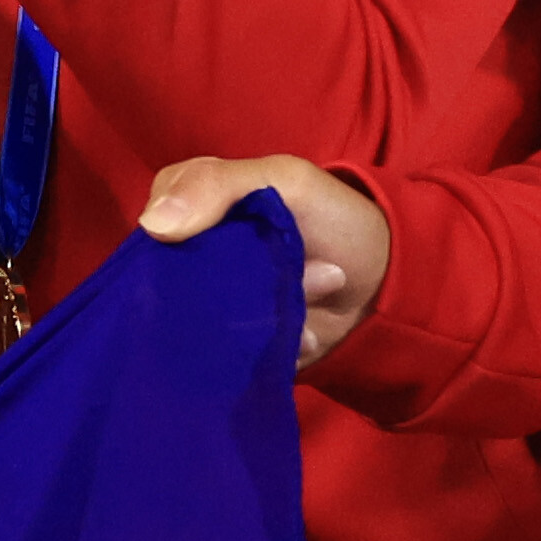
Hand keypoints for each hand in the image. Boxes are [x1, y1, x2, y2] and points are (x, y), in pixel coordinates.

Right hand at [137, 156, 394, 371]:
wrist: (391, 280)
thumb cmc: (334, 217)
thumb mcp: (282, 180)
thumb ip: (215, 185)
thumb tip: (150, 225)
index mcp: (193, 214)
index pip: (153, 232)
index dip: (177, 242)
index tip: (227, 243)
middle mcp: (197, 263)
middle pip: (174, 286)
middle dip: (236, 283)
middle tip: (289, 270)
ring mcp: (220, 308)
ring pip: (209, 327)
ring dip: (267, 313)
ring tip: (318, 286)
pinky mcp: (243, 349)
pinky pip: (240, 360)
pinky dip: (278, 345)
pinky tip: (308, 331)